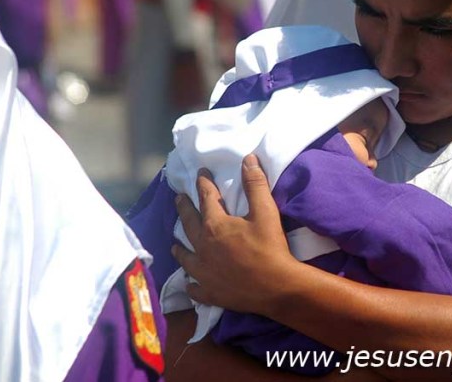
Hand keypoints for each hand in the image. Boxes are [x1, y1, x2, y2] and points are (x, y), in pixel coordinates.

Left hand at [171, 154, 299, 314]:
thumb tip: (248, 159)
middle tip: (178, 199)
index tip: (201, 173)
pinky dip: (191, 284)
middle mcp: (203, 247)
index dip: (203, 183)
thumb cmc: (270, 247)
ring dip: (180, 248)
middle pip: (189, 224)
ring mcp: (204, 272)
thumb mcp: (266, 212)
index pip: (206, 198)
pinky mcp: (210, 292)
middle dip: (184, 209)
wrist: (277, 286)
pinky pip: (195, 287)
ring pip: (186, 257)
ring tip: (174, 244)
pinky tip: (189, 283)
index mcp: (215, 226)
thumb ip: (255, 184)